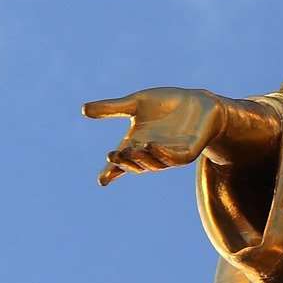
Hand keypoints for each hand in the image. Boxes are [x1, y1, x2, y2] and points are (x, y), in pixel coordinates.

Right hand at [82, 87, 277, 185]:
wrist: (199, 102)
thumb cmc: (166, 105)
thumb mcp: (136, 103)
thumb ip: (112, 108)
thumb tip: (83, 110)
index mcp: (136, 145)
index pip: (121, 164)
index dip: (112, 172)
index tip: (102, 180)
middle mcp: (151, 153)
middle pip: (135, 165)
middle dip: (124, 162)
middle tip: (113, 155)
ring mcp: (169, 155)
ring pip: (153, 164)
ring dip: (141, 159)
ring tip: (130, 149)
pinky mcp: (188, 152)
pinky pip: (175, 158)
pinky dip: (163, 154)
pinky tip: (153, 145)